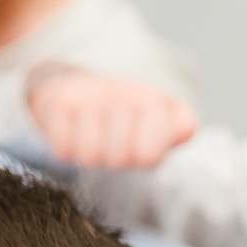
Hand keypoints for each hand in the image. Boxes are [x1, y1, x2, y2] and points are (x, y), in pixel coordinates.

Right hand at [25, 65, 196, 168]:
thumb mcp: (158, 121)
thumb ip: (178, 128)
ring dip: (88, 156)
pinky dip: (65, 150)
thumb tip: (186, 128)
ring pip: (90, 156)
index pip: (153, 152)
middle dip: (114, 159)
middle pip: (120, 160)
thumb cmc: (122, 116)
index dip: (145, 158)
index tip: (142, 149)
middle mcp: (125, 92)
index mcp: (155, 101)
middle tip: (111, 144)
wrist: (75, 86)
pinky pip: (63, 149)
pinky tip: (70, 135)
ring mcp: (91, 95)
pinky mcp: (60, 101)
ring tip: (91, 140)